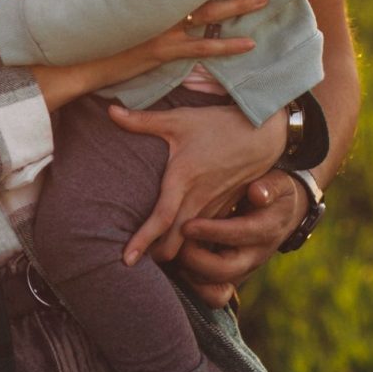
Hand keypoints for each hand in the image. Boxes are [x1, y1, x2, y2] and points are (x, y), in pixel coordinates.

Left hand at [117, 102, 285, 265]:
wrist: (262, 133)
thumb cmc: (216, 124)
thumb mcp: (178, 119)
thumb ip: (142, 120)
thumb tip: (110, 110)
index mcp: (183, 178)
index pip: (161, 218)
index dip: (143, 240)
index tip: (126, 259)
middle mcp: (199, 199)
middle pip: (176, 242)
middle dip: (155, 255)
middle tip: (132, 261)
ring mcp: (214, 207)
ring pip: (191, 243)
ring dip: (173, 252)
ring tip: (149, 258)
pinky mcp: (225, 209)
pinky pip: (205, 235)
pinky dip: (190, 243)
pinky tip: (176, 244)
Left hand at [173, 169, 309, 307]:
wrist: (286, 215)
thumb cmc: (275, 193)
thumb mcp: (278, 184)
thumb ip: (268, 188)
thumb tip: (257, 193)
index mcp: (266, 230)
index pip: (238, 235)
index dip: (211, 232)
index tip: (187, 225)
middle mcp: (254, 256)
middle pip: (224, 270)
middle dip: (195, 259)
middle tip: (174, 242)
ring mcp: (241, 270)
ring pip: (215, 289)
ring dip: (190, 275)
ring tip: (170, 254)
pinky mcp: (230, 277)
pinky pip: (212, 294)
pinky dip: (192, 285)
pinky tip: (175, 265)